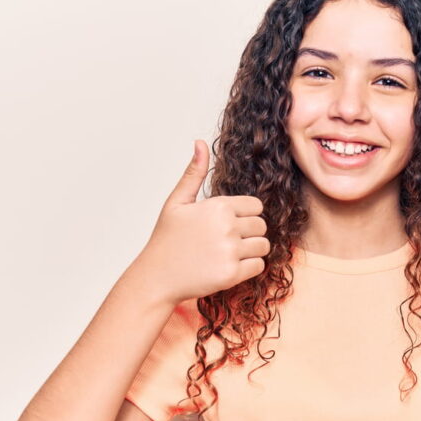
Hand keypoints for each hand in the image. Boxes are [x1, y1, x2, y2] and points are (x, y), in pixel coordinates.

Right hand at [130, 140, 269, 304]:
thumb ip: (194, 173)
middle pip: (262, 225)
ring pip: (264, 246)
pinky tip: (228, 266)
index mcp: (218, 206)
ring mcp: (230, 252)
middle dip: (249, 232)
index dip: (245, 215)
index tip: (229, 223)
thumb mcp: (177, 202)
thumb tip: (200, 143)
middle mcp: (227, 227)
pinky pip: (259, 266)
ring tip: (229, 253)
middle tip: (227, 240)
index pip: (256, 206)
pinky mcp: (232, 274)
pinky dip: (248, 268)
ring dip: (252, 250)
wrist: (156, 278)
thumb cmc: (167, 239)